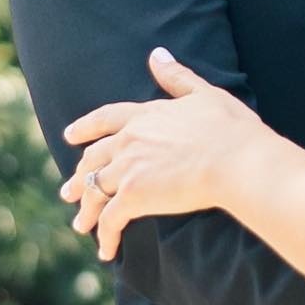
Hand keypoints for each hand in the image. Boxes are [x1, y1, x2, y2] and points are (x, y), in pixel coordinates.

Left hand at [61, 48, 248, 257]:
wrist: (237, 160)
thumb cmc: (230, 128)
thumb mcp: (205, 94)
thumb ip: (177, 77)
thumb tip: (157, 54)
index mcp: (144, 115)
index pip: (105, 119)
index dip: (85, 127)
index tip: (69, 135)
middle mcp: (128, 140)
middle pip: (93, 159)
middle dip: (78, 176)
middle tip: (67, 190)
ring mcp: (127, 169)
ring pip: (94, 191)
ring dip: (86, 210)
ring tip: (80, 224)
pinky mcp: (133, 197)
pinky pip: (110, 220)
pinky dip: (105, 237)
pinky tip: (105, 251)